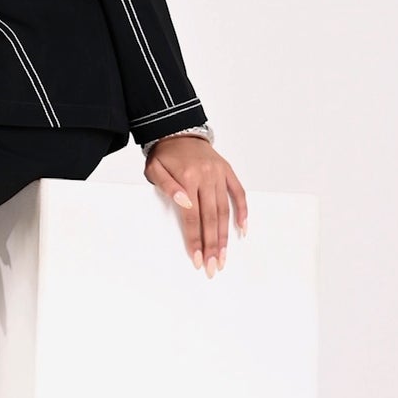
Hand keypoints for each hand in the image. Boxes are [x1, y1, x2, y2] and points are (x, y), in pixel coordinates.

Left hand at [143, 136, 246, 275]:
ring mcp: (219, 174)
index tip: (197, 259)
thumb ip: (166, 186)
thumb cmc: (164, 155)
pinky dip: (242, 211)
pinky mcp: (228, 172)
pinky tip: (242, 230)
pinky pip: (239, 193)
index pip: (192, 216)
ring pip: (225, 210)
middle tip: (214, 266)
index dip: (195, 240)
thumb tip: (183, 203)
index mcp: (187, 177)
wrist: (178, 131)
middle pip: (211, 218)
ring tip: (224, 256)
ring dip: (225, 236)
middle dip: (212, 245)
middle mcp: (207, 176)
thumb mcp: (154, 168)